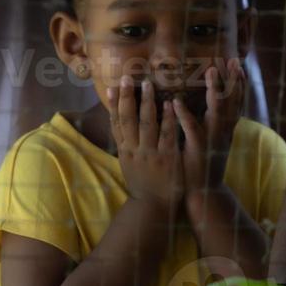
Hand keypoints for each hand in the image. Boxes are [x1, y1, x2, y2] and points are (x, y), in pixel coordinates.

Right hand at [109, 77, 182, 208]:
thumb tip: (118, 123)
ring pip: (147, 124)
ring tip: (149, 85)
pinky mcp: (168, 159)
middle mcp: (135, 151)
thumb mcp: (129, 164)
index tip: (113, 86)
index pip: (116, 123)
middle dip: (128, 98)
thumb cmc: (143, 184)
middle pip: (128, 120)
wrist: (153, 208)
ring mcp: (151, 154)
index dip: (114, 104)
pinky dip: (169, 118)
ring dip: (148, 103)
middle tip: (129, 77)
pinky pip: (168, 135)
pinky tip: (171, 104)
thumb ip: (126, 144)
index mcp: (125, 151)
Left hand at [173, 59, 244, 194]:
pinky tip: (177, 101)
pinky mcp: (197, 149)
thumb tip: (214, 106)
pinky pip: (191, 129)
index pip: (236, 103)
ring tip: (210, 71)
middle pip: (232, 102)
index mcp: (227, 130)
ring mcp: (212, 140)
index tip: (240, 66)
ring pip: (216, 111)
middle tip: (234, 61)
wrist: (204, 193)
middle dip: (234, 81)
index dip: (239, 84)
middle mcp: (223, 132)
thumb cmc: (205, 166)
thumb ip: (214, 124)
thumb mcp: (214, 142)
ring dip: (214, 90)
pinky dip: (185, 115)